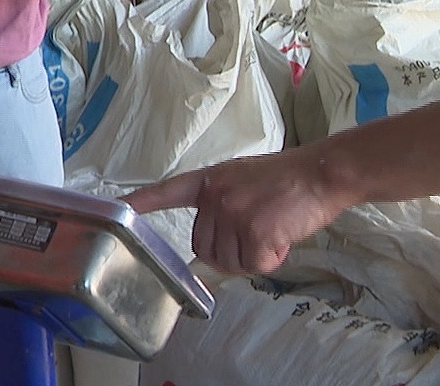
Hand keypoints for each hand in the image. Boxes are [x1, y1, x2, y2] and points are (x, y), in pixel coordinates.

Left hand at [123, 147, 355, 274]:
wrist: (322, 173)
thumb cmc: (289, 179)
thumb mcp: (244, 180)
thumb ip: (223, 204)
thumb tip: (214, 246)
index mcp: (210, 181)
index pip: (168, 192)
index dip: (142, 205)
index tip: (117, 211)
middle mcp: (215, 197)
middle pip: (205, 249)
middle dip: (232, 251)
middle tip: (261, 229)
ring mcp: (233, 213)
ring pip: (230, 262)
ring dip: (254, 256)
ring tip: (275, 228)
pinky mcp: (254, 231)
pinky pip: (255, 266)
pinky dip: (273, 259)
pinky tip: (284, 236)